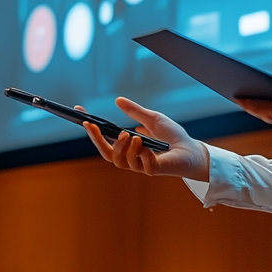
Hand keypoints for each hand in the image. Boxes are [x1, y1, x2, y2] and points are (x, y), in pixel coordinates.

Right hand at [80, 97, 210, 180]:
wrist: (192, 150)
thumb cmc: (172, 136)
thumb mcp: (152, 118)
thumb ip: (135, 112)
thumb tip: (118, 100)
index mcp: (128, 146)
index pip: (104, 140)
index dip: (90, 129)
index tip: (79, 113)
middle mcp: (131, 157)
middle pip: (106, 153)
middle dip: (97, 140)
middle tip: (93, 125)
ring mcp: (141, 165)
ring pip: (121, 161)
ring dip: (122, 147)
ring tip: (129, 135)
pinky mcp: (154, 170)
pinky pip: (142, 166)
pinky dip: (141, 154)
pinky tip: (144, 144)